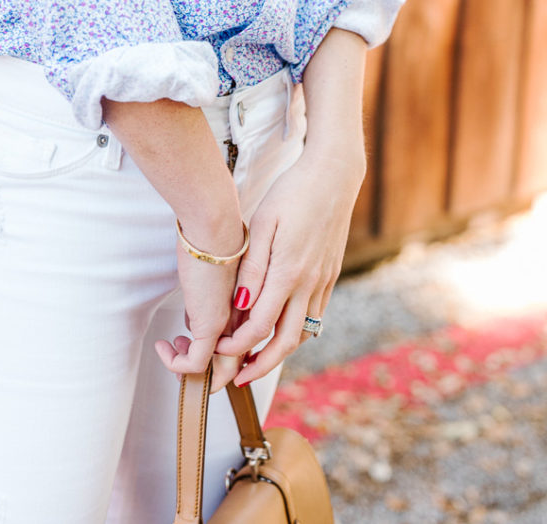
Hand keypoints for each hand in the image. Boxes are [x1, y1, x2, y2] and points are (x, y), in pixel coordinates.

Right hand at [154, 219, 245, 382]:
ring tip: (171, 349)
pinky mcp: (210, 326)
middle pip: (230, 364)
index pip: (234, 344)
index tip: (185, 340)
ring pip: (217, 370)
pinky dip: (176, 364)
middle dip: (206, 370)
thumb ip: (204, 298)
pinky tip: (162, 346)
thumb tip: (191, 314)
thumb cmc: (211, 241)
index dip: (212, 351)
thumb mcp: (208, 275)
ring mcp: (227, 327)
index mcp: (243, 309)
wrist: (215, 229)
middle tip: (178, 354)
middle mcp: (239, 322)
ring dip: (190, 368)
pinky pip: (195, 364)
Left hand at [214, 148, 364, 386]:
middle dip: (261, 366)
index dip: (238, 346)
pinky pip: (314, 316)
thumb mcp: (264, 224)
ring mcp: (323, 281)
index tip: (218, 349)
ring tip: (257, 359)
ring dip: (280, 352)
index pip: (261, 326)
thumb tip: (241, 307)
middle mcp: (310, 283)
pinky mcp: (330, 275)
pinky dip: (297, 331)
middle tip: (238, 377)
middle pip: (286, 342)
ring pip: (304, 333)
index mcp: (289, 272)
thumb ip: (252, 268)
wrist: (333, 175)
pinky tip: (282, 328)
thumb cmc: (292, 193)